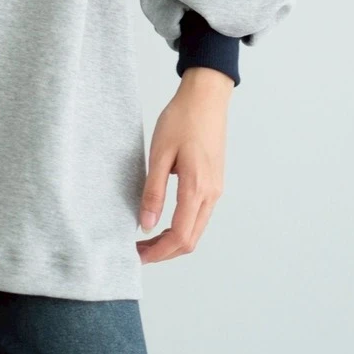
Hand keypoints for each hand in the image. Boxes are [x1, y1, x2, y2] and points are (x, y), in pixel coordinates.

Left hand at [136, 67, 231, 263]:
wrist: (206, 97)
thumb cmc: (182, 119)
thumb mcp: (160, 153)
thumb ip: (154, 190)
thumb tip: (147, 224)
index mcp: (197, 188)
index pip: (180, 236)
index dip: (158, 252)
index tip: (137, 255)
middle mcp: (211, 194)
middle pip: (191, 240)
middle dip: (165, 252)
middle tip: (138, 251)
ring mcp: (216, 189)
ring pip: (196, 229)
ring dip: (173, 240)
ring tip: (147, 238)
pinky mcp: (214, 182)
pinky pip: (199, 215)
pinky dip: (182, 226)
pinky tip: (163, 220)